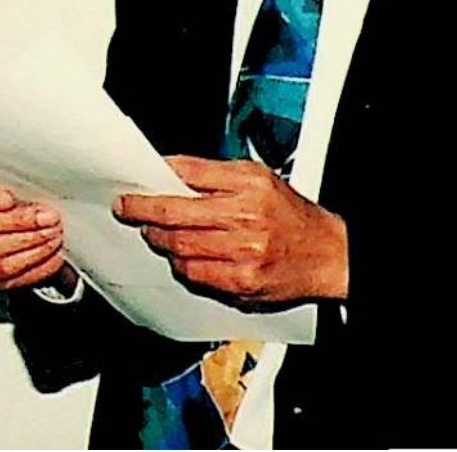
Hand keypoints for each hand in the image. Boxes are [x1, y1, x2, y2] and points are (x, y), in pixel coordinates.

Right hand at [0, 175, 70, 291]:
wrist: (19, 225)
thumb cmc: (15, 196)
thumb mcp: (14, 178)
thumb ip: (15, 176)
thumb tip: (39, 169)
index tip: (10, 198)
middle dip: (19, 223)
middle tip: (48, 216)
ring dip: (31, 246)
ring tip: (53, 234)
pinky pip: (7, 278)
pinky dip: (36, 266)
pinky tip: (51, 253)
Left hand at [114, 156, 348, 304]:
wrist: (327, 254)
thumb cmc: (292, 216)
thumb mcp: (259, 178)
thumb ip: (215, 176)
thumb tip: (172, 174)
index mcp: (249, 184)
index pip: (189, 176)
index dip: (154, 181)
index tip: (133, 187)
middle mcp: (246, 216)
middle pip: (176, 214)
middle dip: (144, 213)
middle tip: (129, 210)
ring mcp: (243, 253)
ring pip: (180, 247)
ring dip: (160, 240)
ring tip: (157, 233)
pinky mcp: (241, 282)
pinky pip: (194, 274)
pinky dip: (181, 265)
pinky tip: (183, 257)